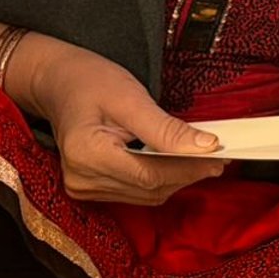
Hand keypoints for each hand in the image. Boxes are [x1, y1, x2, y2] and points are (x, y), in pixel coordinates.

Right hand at [13, 37, 223, 205]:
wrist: (59, 84)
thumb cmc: (90, 82)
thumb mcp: (131, 97)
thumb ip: (166, 128)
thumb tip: (206, 146)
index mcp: (86, 154)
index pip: (150, 175)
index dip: (188, 168)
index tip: (219, 157)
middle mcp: (81, 179)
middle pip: (150, 188)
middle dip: (187, 173)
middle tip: (219, 157)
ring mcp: (83, 188)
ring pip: (146, 194)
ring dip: (176, 178)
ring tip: (203, 159)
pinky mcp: (89, 189)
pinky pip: (135, 192)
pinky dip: (160, 179)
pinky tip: (177, 163)